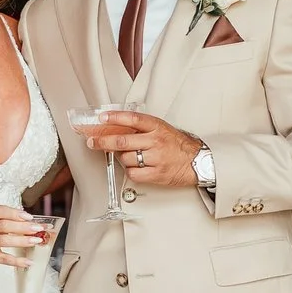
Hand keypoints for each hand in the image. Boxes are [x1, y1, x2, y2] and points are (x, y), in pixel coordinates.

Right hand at [0, 204, 46, 270]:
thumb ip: (7, 220)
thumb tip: (31, 223)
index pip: (0, 211)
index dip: (15, 213)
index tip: (29, 217)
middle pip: (4, 225)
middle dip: (23, 227)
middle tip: (38, 228)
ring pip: (4, 240)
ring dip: (22, 240)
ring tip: (36, 241)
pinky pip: (4, 258)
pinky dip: (17, 261)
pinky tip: (28, 261)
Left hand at [79, 111, 203, 188]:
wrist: (198, 161)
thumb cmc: (178, 145)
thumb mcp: (162, 129)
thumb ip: (142, 128)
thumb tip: (116, 127)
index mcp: (157, 127)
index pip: (132, 119)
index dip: (114, 117)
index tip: (101, 118)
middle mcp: (156, 141)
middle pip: (122, 141)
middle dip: (103, 141)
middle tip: (93, 142)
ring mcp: (156, 158)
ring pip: (126, 158)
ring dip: (121, 158)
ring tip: (127, 156)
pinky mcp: (156, 174)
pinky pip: (133, 173)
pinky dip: (129, 171)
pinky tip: (134, 167)